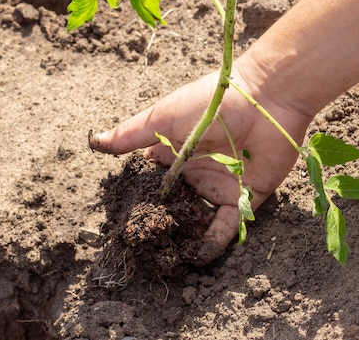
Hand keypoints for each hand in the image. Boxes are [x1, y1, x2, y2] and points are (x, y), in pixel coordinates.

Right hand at [89, 67, 312, 263]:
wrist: (264, 99)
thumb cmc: (209, 104)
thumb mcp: (162, 118)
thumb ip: (130, 134)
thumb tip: (94, 141)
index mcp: (173, 153)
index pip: (151, 182)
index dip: (138, 199)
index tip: (120, 221)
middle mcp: (195, 172)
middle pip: (174, 205)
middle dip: (160, 225)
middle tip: (142, 249)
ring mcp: (219, 185)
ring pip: (198, 219)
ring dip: (185, 237)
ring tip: (168, 258)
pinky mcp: (245, 196)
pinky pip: (228, 225)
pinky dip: (214, 241)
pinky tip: (198, 254)